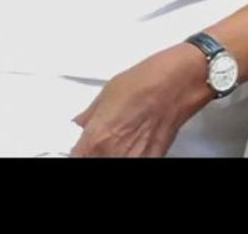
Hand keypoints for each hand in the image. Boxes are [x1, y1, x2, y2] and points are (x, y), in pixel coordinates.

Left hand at [69, 44, 211, 156]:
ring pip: (111, 162)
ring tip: (110, 142)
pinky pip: (132, 162)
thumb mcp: (102, 98)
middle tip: (91, 143)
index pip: (74, 157)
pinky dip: (125, 155)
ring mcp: (134, 160)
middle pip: (91, 161)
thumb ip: (86, 120)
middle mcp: (113, 154)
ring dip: (106, 154)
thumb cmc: (140, 85)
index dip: (73, 152)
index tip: (74, 147)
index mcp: (95, 138)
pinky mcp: (151, 160)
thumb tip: (76, 129)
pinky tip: (126, 145)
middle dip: (89, 152)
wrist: (174, 86)